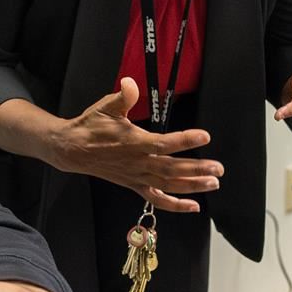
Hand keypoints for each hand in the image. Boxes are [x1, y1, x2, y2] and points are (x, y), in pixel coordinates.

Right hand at [50, 78, 221, 213]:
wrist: (73, 149)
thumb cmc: (91, 126)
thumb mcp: (105, 107)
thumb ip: (122, 97)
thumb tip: (130, 84)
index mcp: (133, 142)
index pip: (163, 143)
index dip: (184, 141)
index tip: (204, 137)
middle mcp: (137, 163)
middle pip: (171, 169)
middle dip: (197, 169)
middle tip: (218, 168)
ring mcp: (136, 177)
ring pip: (168, 185)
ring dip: (192, 186)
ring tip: (213, 183)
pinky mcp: (134, 185)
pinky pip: (156, 199)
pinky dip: (175, 205)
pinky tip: (193, 206)